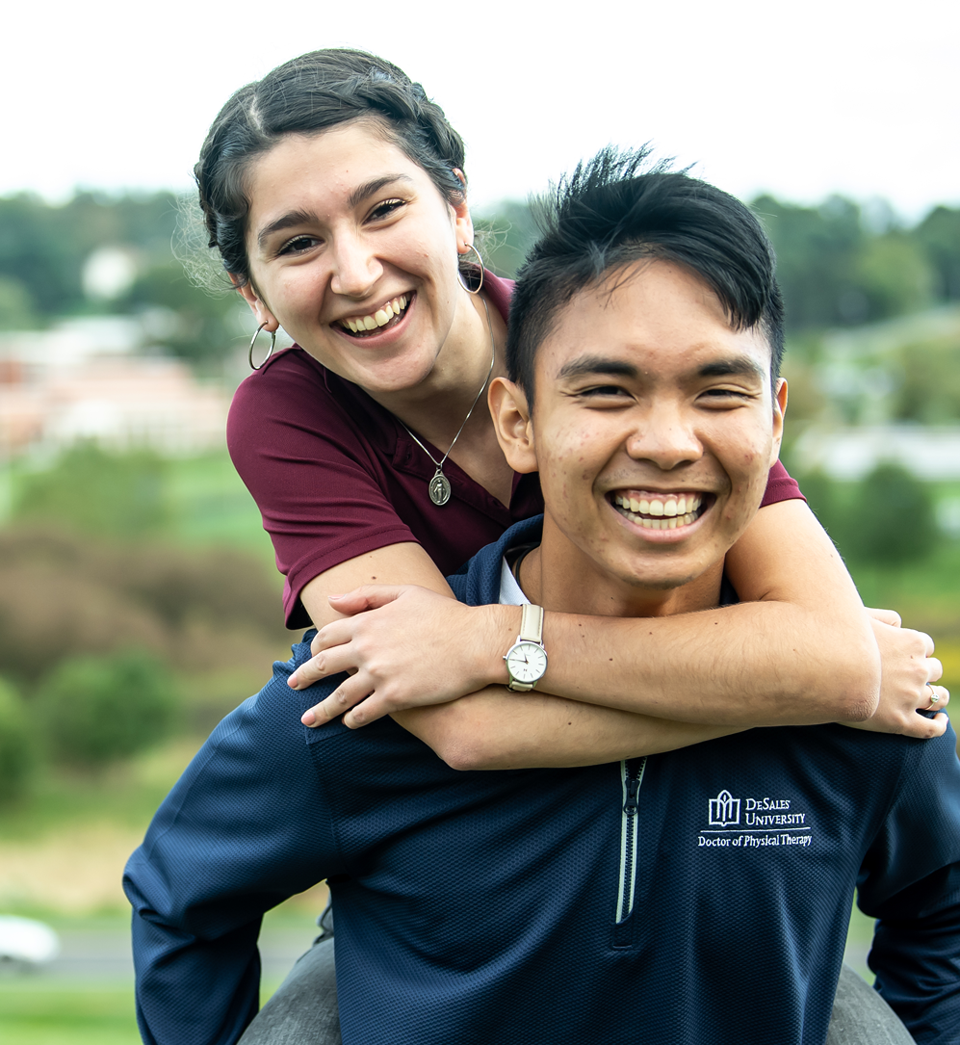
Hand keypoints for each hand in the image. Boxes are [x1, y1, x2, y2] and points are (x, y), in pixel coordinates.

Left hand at [290, 585, 515, 728]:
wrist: (475, 642)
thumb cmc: (445, 615)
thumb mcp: (406, 593)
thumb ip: (367, 595)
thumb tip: (332, 599)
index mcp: (367, 622)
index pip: (327, 636)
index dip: (315, 647)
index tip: (311, 656)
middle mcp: (367, 649)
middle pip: (324, 666)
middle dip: (305, 677)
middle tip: (294, 686)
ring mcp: (379, 675)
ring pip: (340, 696)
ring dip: (321, 710)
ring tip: (308, 720)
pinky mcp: (396, 698)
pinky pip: (365, 714)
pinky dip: (353, 721)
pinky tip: (349, 724)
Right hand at [845, 608, 948, 737]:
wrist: (815, 672)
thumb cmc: (833, 640)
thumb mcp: (860, 618)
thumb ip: (884, 617)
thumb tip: (898, 623)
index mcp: (911, 643)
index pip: (926, 646)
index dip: (916, 651)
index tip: (904, 655)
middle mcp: (917, 670)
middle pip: (934, 670)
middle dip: (925, 672)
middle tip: (908, 676)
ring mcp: (910, 697)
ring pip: (938, 698)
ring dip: (937, 696)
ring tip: (930, 698)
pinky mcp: (900, 722)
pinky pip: (931, 728)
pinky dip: (939, 724)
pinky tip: (939, 720)